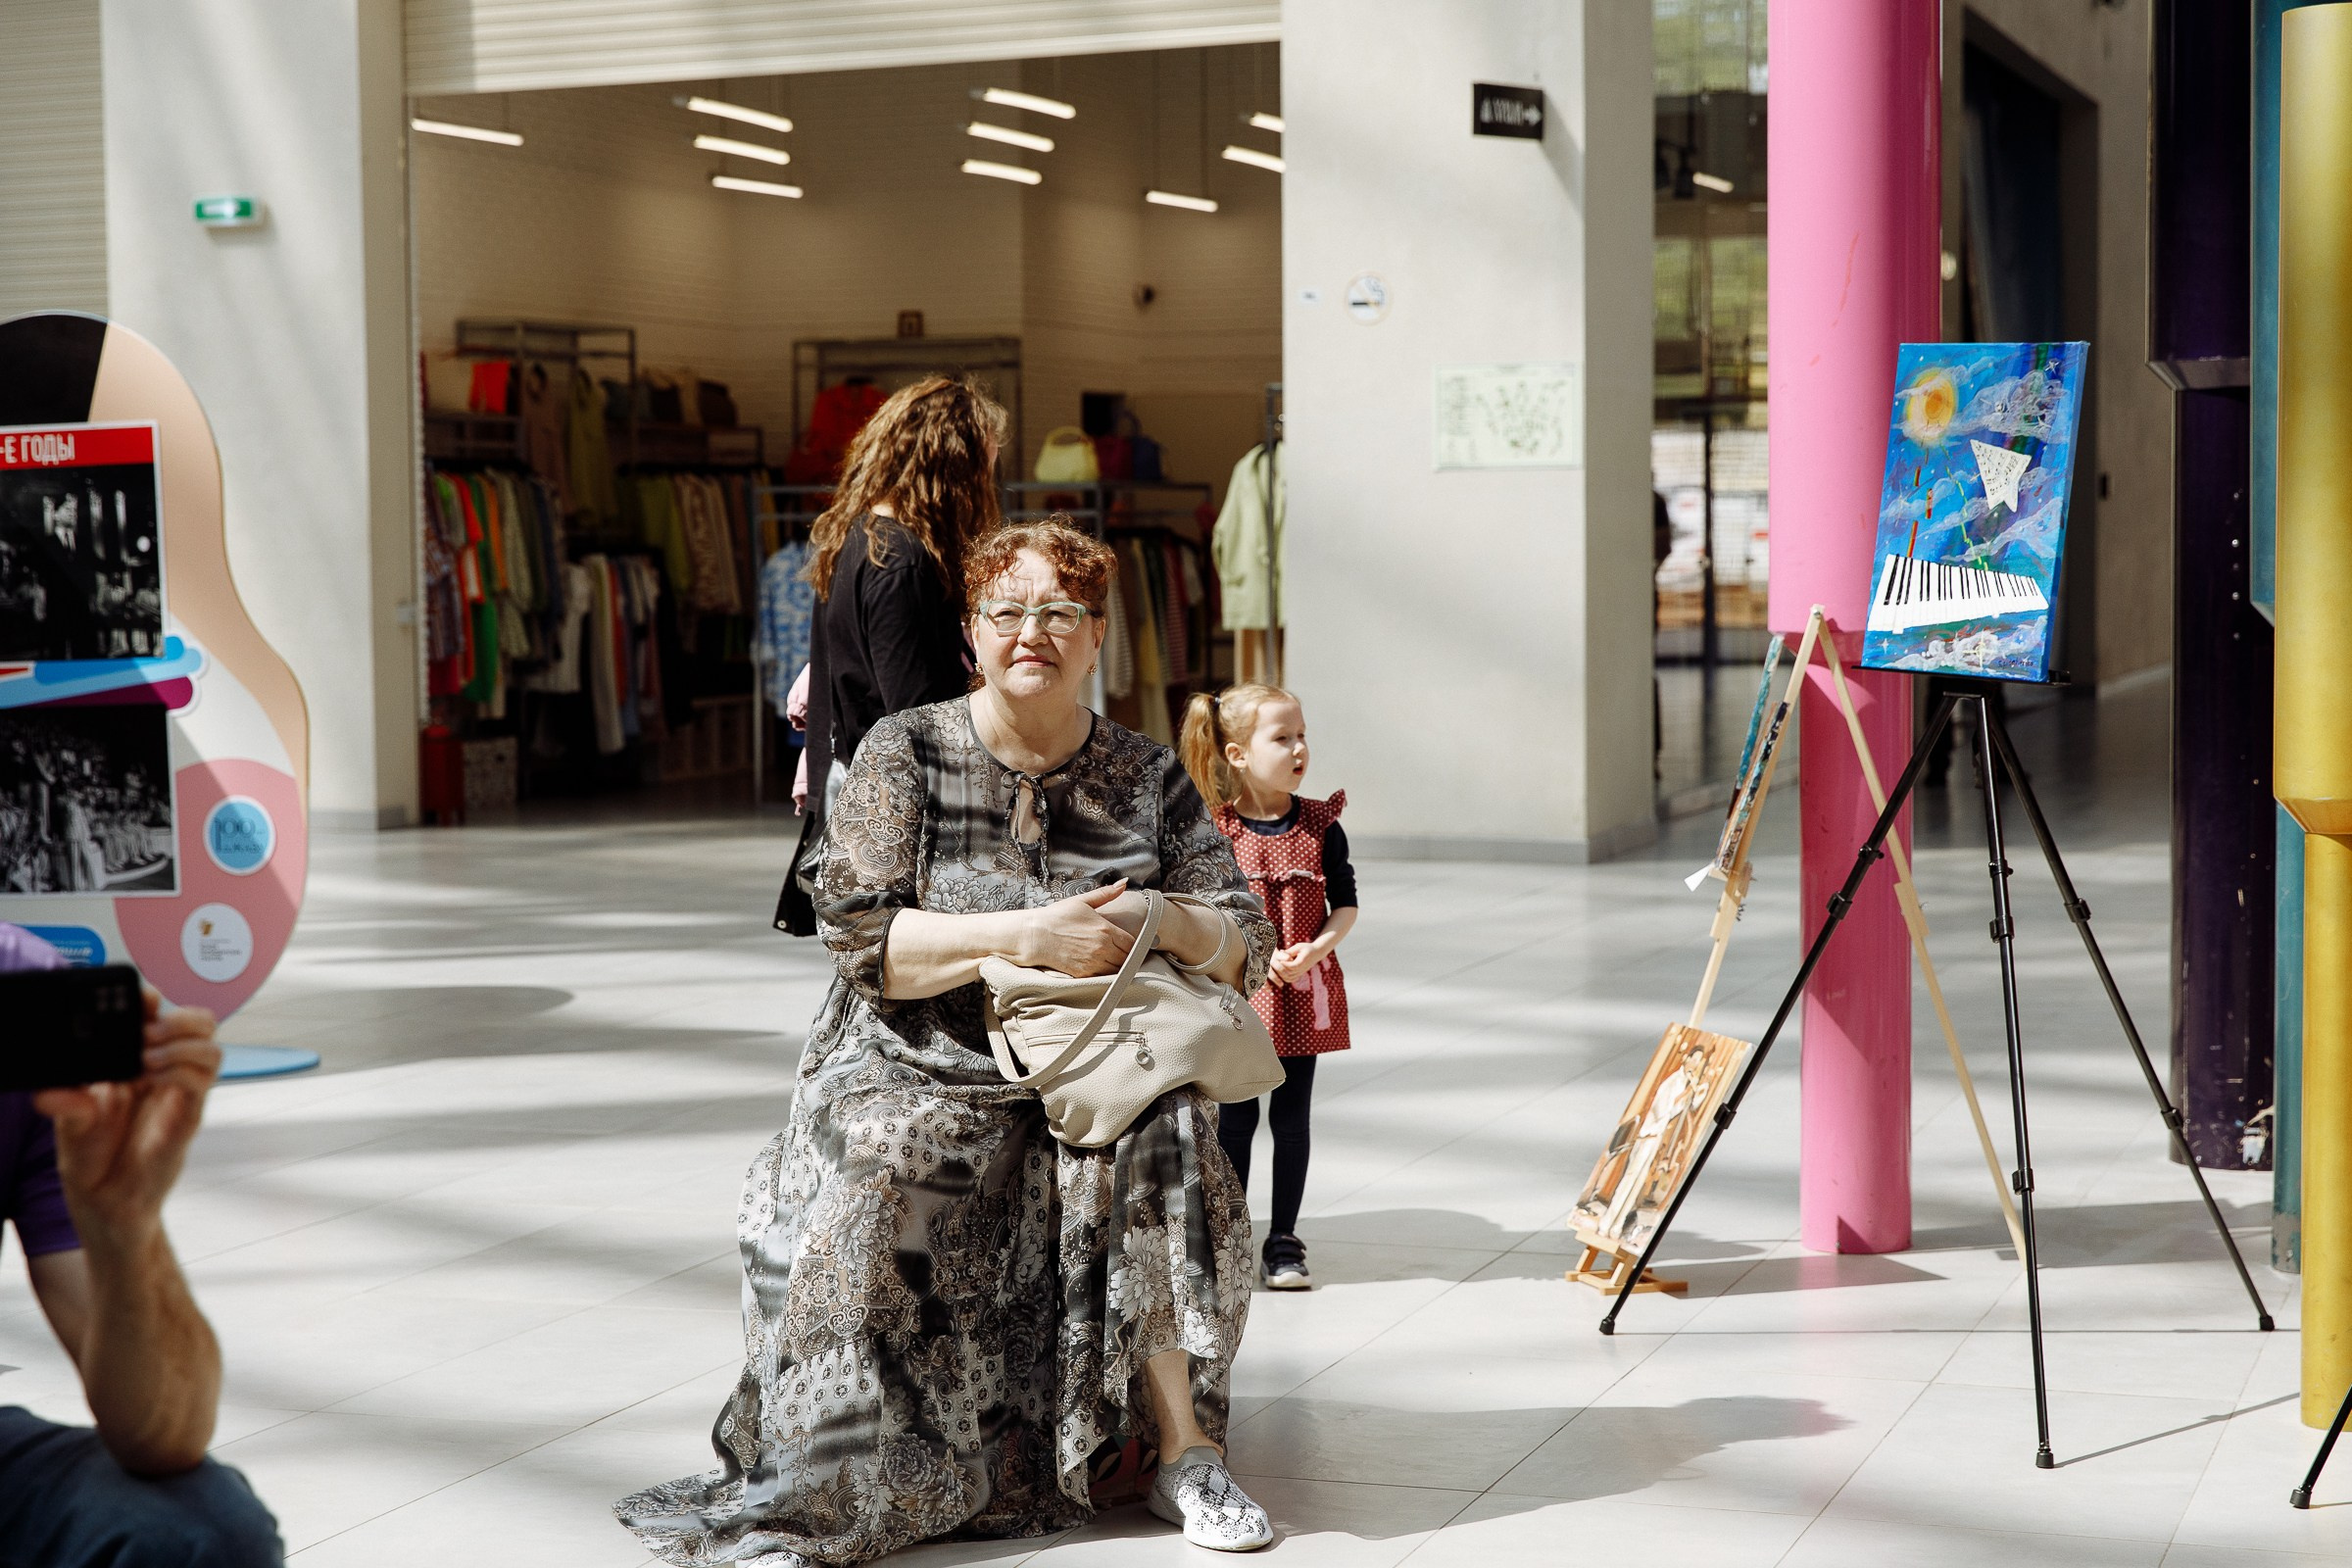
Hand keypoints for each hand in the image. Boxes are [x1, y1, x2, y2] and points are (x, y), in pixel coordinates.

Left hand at [33, 991, 219, 1243]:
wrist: (104, 1201)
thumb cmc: (92, 1156)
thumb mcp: (70, 1120)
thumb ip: (66, 1101)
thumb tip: (50, 1092)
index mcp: (138, 1061)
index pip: (161, 1014)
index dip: (154, 1000)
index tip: (138, 1001)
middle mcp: (166, 1072)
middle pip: (201, 1022)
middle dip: (179, 1017)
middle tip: (147, 1031)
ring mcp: (181, 1093)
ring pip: (211, 1046)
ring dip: (182, 1042)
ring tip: (148, 1057)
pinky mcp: (189, 1116)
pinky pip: (202, 1080)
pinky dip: (181, 1069)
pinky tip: (153, 1077)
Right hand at [1019, 880, 1136, 977]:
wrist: (1035, 935)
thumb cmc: (1057, 916)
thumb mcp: (1082, 901)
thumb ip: (1106, 894)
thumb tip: (1124, 883)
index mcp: (1105, 929)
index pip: (1132, 943)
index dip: (1134, 944)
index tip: (1130, 943)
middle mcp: (1102, 948)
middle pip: (1127, 958)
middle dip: (1127, 955)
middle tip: (1123, 952)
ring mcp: (1093, 963)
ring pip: (1117, 970)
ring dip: (1118, 966)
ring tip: (1113, 960)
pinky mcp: (1083, 974)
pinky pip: (1103, 978)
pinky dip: (1105, 973)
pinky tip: (1100, 966)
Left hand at [1267, 941, 1319, 987]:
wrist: (1316, 953)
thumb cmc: (1307, 948)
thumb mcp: (1298, 947)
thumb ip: (1290, 951)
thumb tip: (1280, 954)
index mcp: (1302, 962)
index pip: (1292, 966)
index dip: (1284, 963)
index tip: (1278, 959)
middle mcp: (1302, 969)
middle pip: (1289, 973)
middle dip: (1281, 969)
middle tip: (1275, 963)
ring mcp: (1300, 973)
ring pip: (1289, 978)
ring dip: (1281, 973)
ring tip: (1277, 966)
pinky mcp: (1299, 975)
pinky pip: (1290, 979)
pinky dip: (1284, 977)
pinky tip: (1280, 970)